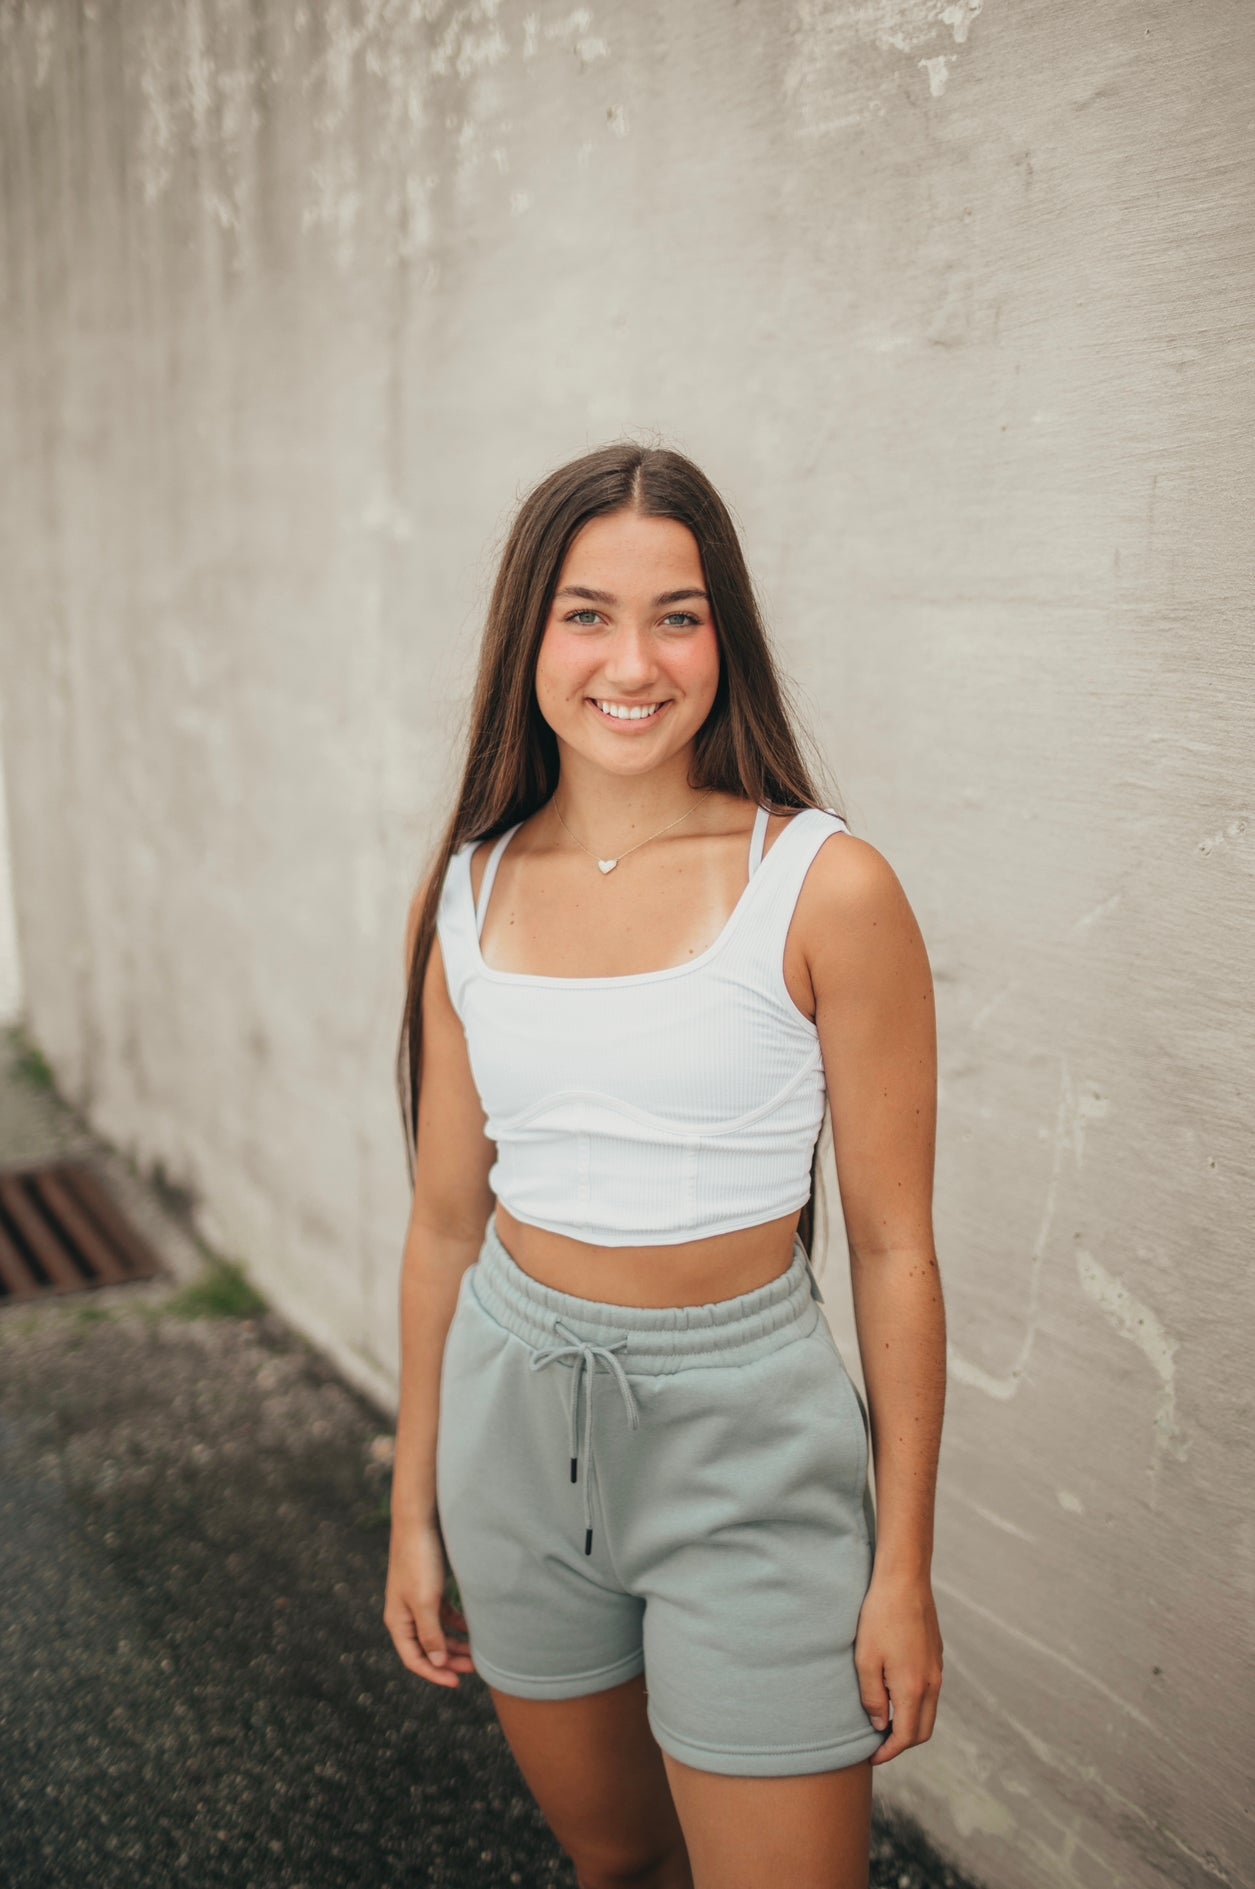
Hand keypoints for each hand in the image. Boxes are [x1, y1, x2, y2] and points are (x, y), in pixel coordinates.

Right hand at [384, 1517, 475, 1687]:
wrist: (420, 1521)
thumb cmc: (419, 1561)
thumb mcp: (425, 1601)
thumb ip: (430, 1634)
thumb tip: (437, 1662)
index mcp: (398, 1621)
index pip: (415, 1659)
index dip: (435, 1673)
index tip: (458, 1682)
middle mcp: (405, 1614)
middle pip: (427, 1649)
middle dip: (450, 1661)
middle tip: (474, 1668)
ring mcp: (418, 1601)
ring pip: (438, 1633)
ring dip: (455, 1644)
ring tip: (477, 1652)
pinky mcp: (430, 1588)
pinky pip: (443, 1616)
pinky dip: (457, 1624)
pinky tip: (473, 1627)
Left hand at [854, 1569, 943, 1764]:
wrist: (904, 1580)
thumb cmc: (880, 1617)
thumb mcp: (866, 1659)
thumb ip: (873, 1698)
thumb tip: (880, 1725)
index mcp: (914, 1689)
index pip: (906, 1736)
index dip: (889, 1751)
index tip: (872, 1756)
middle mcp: (932, 1683)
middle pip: (923, 1730)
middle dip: (902, 1743)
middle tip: (878, 1742)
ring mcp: (937, 1668)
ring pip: (929, 1710)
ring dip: (910, 1722)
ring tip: (884, 1719)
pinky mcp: (936, 1654)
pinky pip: (930, 1691)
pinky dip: (916, 1703)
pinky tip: (895, 1691)